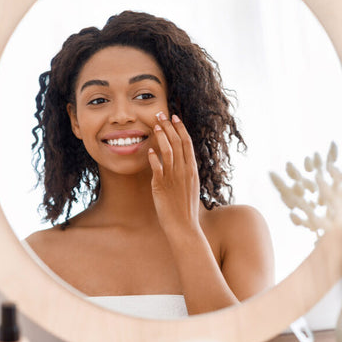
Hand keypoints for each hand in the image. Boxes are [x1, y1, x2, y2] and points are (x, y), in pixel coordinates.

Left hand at [147, 112, 199, 232]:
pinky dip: (154, 158)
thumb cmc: (186, 209)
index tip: (174, 117)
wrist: (184, 226)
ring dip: (161, 137)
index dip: (180, 128)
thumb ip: (186, 172)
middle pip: (177, 143)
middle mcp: (184, 171)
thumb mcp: (190, 186)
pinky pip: (158, 168)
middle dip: (169, 126)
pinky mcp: (162, 186)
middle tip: (160, 114)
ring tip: (155, 126)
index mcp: (192, 169)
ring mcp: (173, 178)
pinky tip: (149, 150)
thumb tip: (182, 161)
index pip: (187, 143)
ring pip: (168, 152)